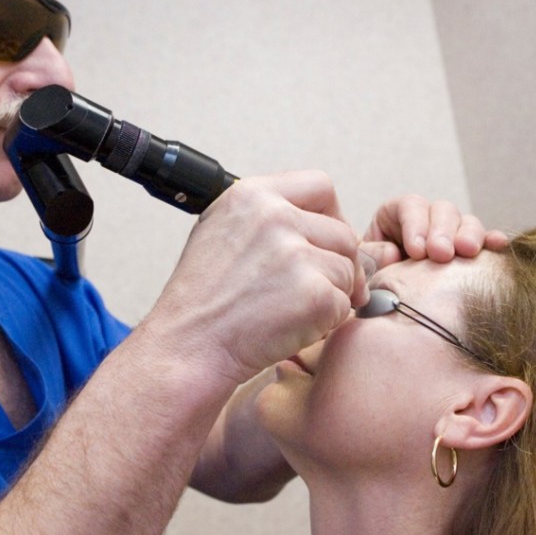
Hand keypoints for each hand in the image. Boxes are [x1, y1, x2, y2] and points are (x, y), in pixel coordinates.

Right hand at [144, 171, 367, 382]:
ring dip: (331, 294)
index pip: (320, 186)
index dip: (332, 216)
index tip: (325, 241)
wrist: (187, 348)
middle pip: (342, 233)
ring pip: (347, 270)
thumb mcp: (221, 231)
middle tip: (316, 289)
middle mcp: (275, 216)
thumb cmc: (202, 301)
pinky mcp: (313, 294)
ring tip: (290, 310)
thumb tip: (327, 225)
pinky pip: (343, 304)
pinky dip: (326, 321)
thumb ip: (269, 218)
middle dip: (337, 264)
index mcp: (251, 195)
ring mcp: (295, 254)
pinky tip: (291, 327)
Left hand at [361, 195, 507, 267]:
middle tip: (442, 254)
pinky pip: (484, 242)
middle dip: (443, 231)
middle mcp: (427, 219)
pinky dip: (491, 242)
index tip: (416, 251)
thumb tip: (393, 253)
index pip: (410, 207)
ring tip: (467, 252)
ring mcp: (451, 234)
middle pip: (442, 211)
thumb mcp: (360, 265)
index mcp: (396, 214)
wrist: (382, 302)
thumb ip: (370, 256)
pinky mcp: (468, 253)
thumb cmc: (368, 279)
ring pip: (465, 222)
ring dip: (468, 235)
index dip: (415, 225)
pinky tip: (497, 244)